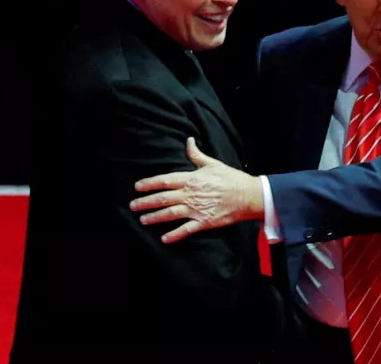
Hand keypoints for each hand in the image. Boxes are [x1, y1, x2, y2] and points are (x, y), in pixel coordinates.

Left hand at [130, 138, 263, 242]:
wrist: (248, 195)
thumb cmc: (230, 178)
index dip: (149, 183)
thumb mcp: (213, 163)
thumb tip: (188, 141)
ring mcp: (196, 209)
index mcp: (191, 179)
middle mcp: (190, 194)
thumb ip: (196, 155)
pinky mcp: (204, 222)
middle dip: (146, 202)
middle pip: (163, 198)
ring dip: (155, 217)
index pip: (165, 180)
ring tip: (143, 220)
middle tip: (133, 206)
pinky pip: (186, 229)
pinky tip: (164, 238)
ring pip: (170, 214)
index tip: (137, 187)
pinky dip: (174, 235)